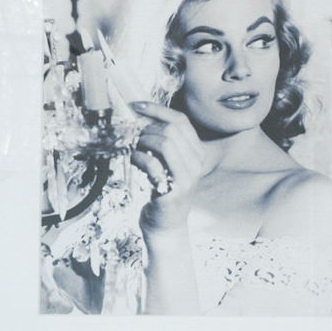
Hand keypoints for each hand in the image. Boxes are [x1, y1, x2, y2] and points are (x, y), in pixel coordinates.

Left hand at [129, 104, 200, 221]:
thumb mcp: (169, 162)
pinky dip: (138, 158)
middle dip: (148, 129)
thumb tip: (142, 117)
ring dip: (143, 142)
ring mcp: (186, 179)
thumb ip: (163, 142)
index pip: (181, 120)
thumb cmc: (164, 189)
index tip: (137, 106)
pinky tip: (134, 161)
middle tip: (135, 137)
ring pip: (165, 144)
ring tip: (135, 149)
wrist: (167, 224)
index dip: (157, 109)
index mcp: (197, 152)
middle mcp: (196, 164)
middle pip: (172, 130)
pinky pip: (153, 165)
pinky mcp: (172, 192)